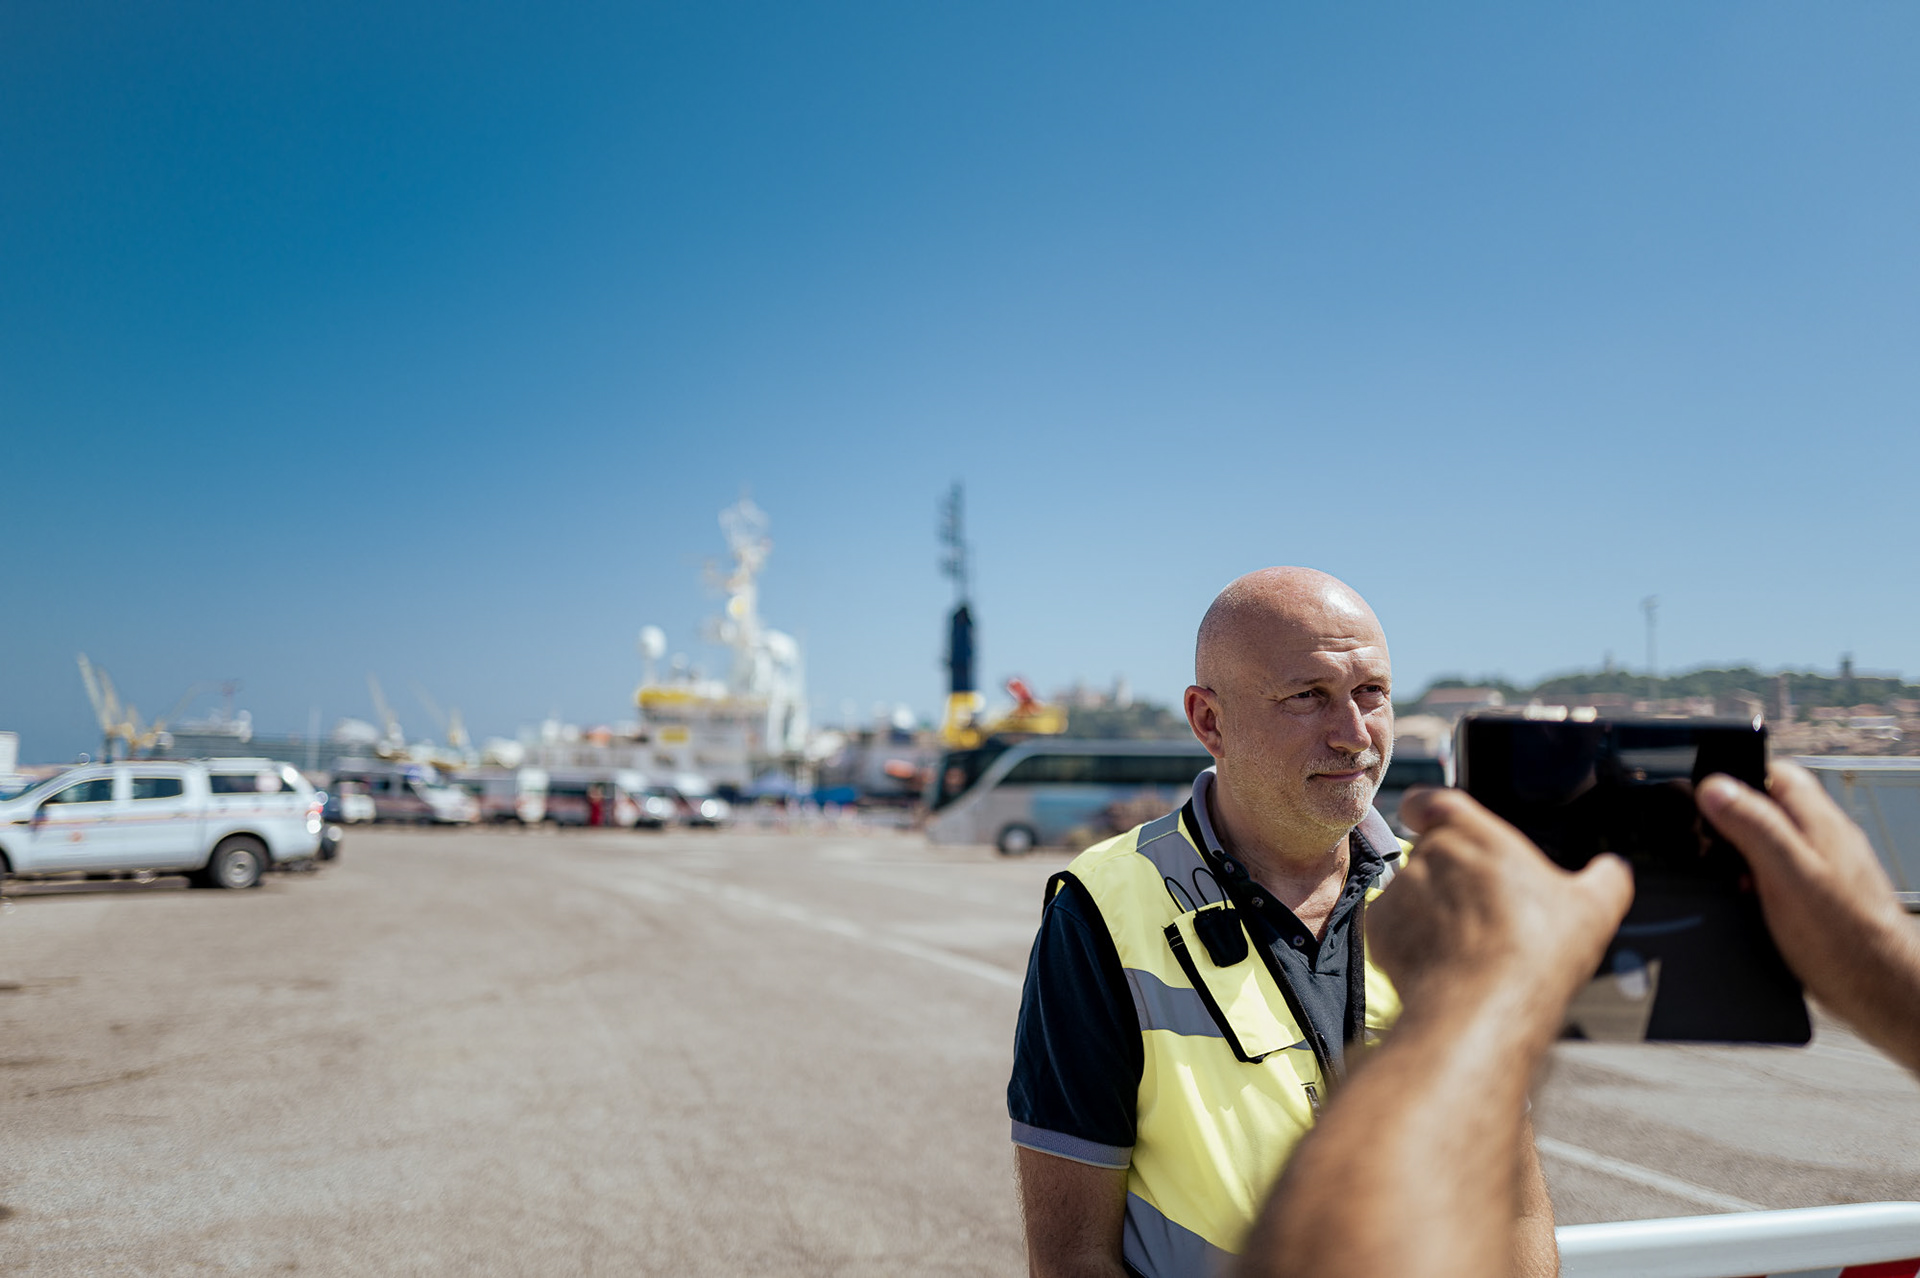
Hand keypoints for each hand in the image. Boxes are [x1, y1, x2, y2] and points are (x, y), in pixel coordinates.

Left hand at [1378, 788, 1632, 1033]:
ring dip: (1431, 909)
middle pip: (1431, 852)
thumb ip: (1607, 877)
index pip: (1431, 799)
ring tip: (1469, 944)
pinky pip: (1394, 926)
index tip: (1436, 823)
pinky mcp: (1380, 929)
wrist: (1484, 1008)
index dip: (1428, 809)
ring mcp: (1399, 890)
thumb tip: (1614, 868)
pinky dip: (1411, 939)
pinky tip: (1445, 961)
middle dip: (1451, 876)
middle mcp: (1427, 853)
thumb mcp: (1594, 909)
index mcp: (1471, 832)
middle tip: (1483, 910)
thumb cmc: (1535, 951)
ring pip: (1413, 891)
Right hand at [1697, 762, 1919, 1068]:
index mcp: (1819, 821)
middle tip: (1711, 845)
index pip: (1775, 772)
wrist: (1879, 991)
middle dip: (1733, 821)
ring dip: (1743, 855)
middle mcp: (1825, 839)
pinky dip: (1757, 883)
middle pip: (1770, 807)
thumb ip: (1753, 826)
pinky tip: (1751, 903)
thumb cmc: (1844, 937)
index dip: (1734, 778)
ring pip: (1772, 842)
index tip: (1704, 799)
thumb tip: (1714, 788)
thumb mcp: (1785, 874)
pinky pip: (1778, 874)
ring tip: (1732, 878)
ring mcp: (1823, 868)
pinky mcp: (1818, 898)